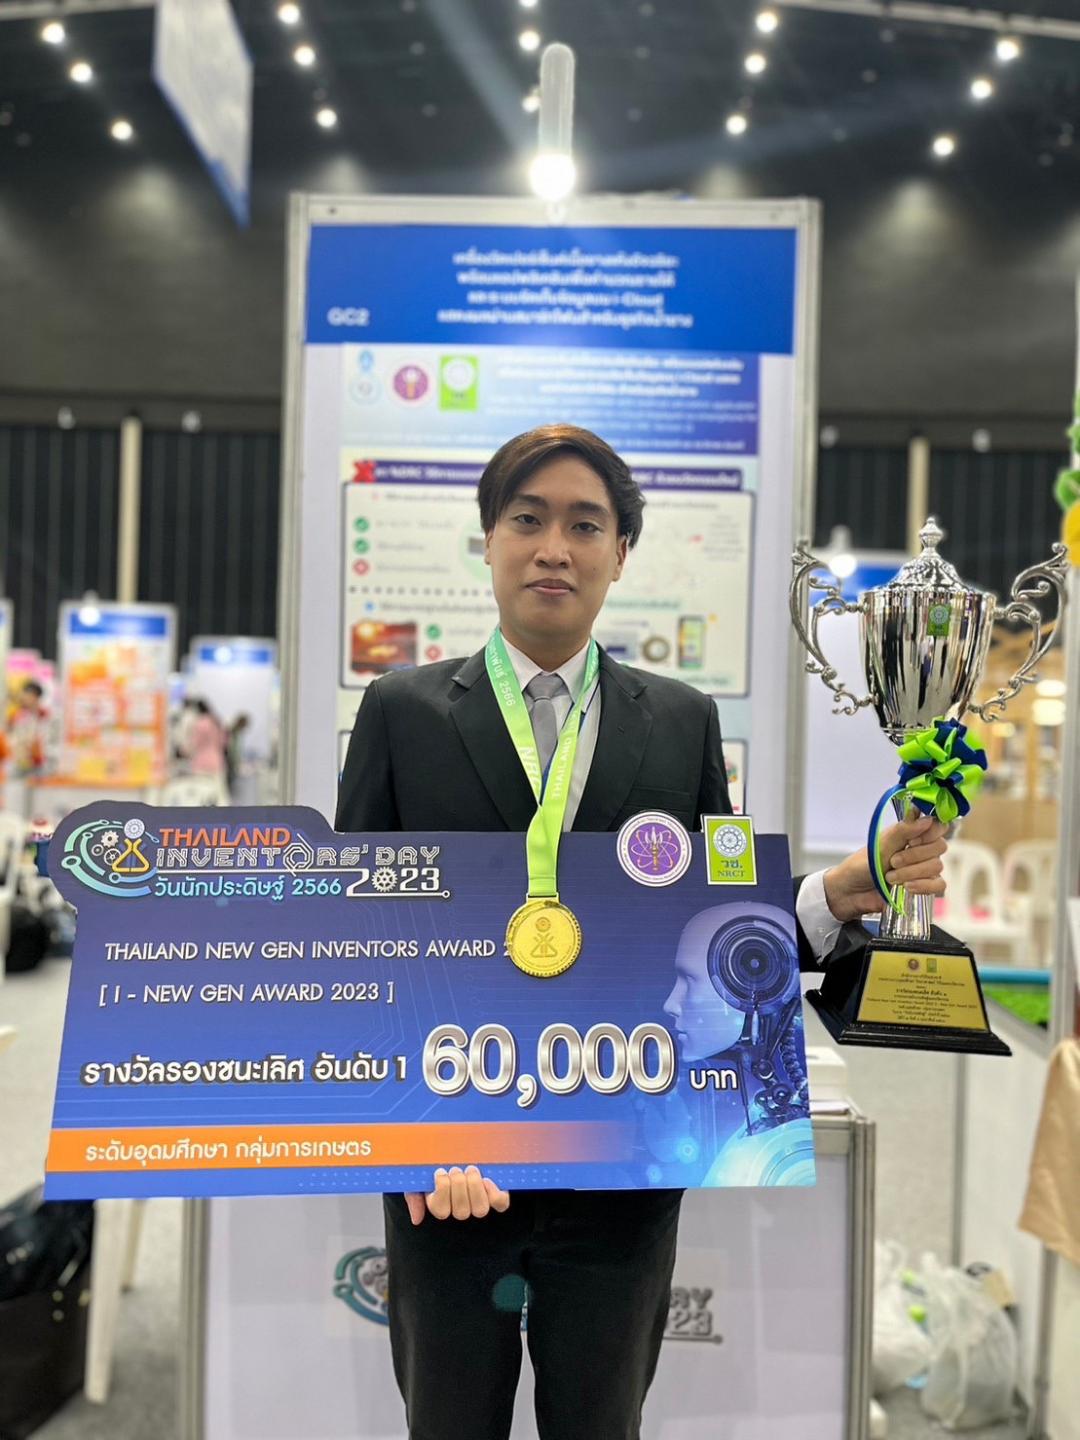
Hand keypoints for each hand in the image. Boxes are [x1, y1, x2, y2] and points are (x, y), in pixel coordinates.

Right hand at [404, 1166, 510, 1225]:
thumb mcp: (418, 1177)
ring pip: (479, 1209)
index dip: (442, 1190)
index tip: (440, 1171)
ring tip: (470, 1170)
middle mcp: (460, 1208)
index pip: (441, 1210)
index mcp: (440, 1204)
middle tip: (455, 1168)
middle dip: (458, 1186)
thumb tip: (416, 1219)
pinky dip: (494, 1193)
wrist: (453, 1148)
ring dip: (475, 1188)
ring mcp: (478, 1203)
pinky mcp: (495, 1195)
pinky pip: (500, 1203)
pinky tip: (486, 1179)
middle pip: (461, 1212)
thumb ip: (414, 1196)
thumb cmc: (433, 1163)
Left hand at [823, 815, 947, 923]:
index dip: (931, 832)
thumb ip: (903, 831)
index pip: (937, 825)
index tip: (913, 841)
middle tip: (893, 862)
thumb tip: (926, 819)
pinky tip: (907, 888)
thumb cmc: (862, 865)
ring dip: (912, 873)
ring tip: (891, 877)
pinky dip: (924, 886)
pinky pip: (939, 885)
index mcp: (910, 833)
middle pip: (939, 846)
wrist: (851, 892)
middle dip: (914, 856)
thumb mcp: (880, 846)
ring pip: (937, 866)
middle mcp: (920, 849)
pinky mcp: (924, 886)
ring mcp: (924, 868)